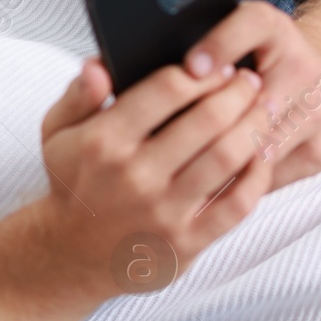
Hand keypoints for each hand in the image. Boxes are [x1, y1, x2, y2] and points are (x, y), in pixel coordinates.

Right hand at [32, 55, 270, 300]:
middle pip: (207, 119)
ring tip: (263, 110)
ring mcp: (162, 212)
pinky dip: (259, 175)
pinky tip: (261, 156)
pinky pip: (238, 204)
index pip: (166, 89)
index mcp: (103, 141)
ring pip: (228, 157)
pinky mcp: (186, 243)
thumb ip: (77, 96)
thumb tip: (98, 66)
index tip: (219, 65)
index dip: (201, 72)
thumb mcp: (57, 135)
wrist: (74, 255)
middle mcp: (134, 176)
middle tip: (250, 81)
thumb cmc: (75, 185)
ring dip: (254, 126)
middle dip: (238, 92)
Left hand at [183, 0, 320, 190]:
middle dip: (212, 121)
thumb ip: (198, 59)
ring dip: (220, 158)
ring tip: (177, 169)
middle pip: (257, 97)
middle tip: (167, 141)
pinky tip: (206, 186)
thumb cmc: (256, 71)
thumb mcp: (236, 49)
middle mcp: (303, 64)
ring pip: (262, 143)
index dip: (221, 42)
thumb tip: (133, 76)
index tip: (190, 68)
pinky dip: (237, 181)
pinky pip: (272, 172)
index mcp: (275, 29)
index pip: (252, 23)